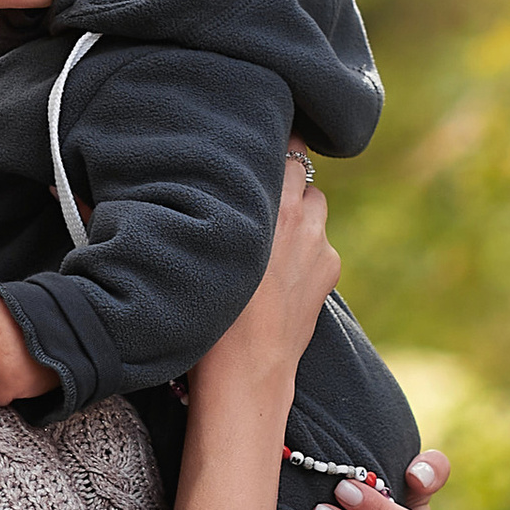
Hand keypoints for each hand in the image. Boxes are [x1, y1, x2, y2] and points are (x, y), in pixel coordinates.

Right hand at [193, 151, 339, 406]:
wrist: (247, 370)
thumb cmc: (208, 310)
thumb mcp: (201, 245)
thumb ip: (207, 205)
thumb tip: (178, 183)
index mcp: (271, 203)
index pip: (284, 147)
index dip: (269, 140)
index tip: (253, 139)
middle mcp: (303, 216)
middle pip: (301, 172)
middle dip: (282, 177)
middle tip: (255, 190)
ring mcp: (322, 244)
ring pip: (315, 207)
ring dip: (298, 212)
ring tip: (268, 235)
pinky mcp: (331, 270)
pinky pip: (321, 242)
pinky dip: (306, 246)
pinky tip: (281, 270)